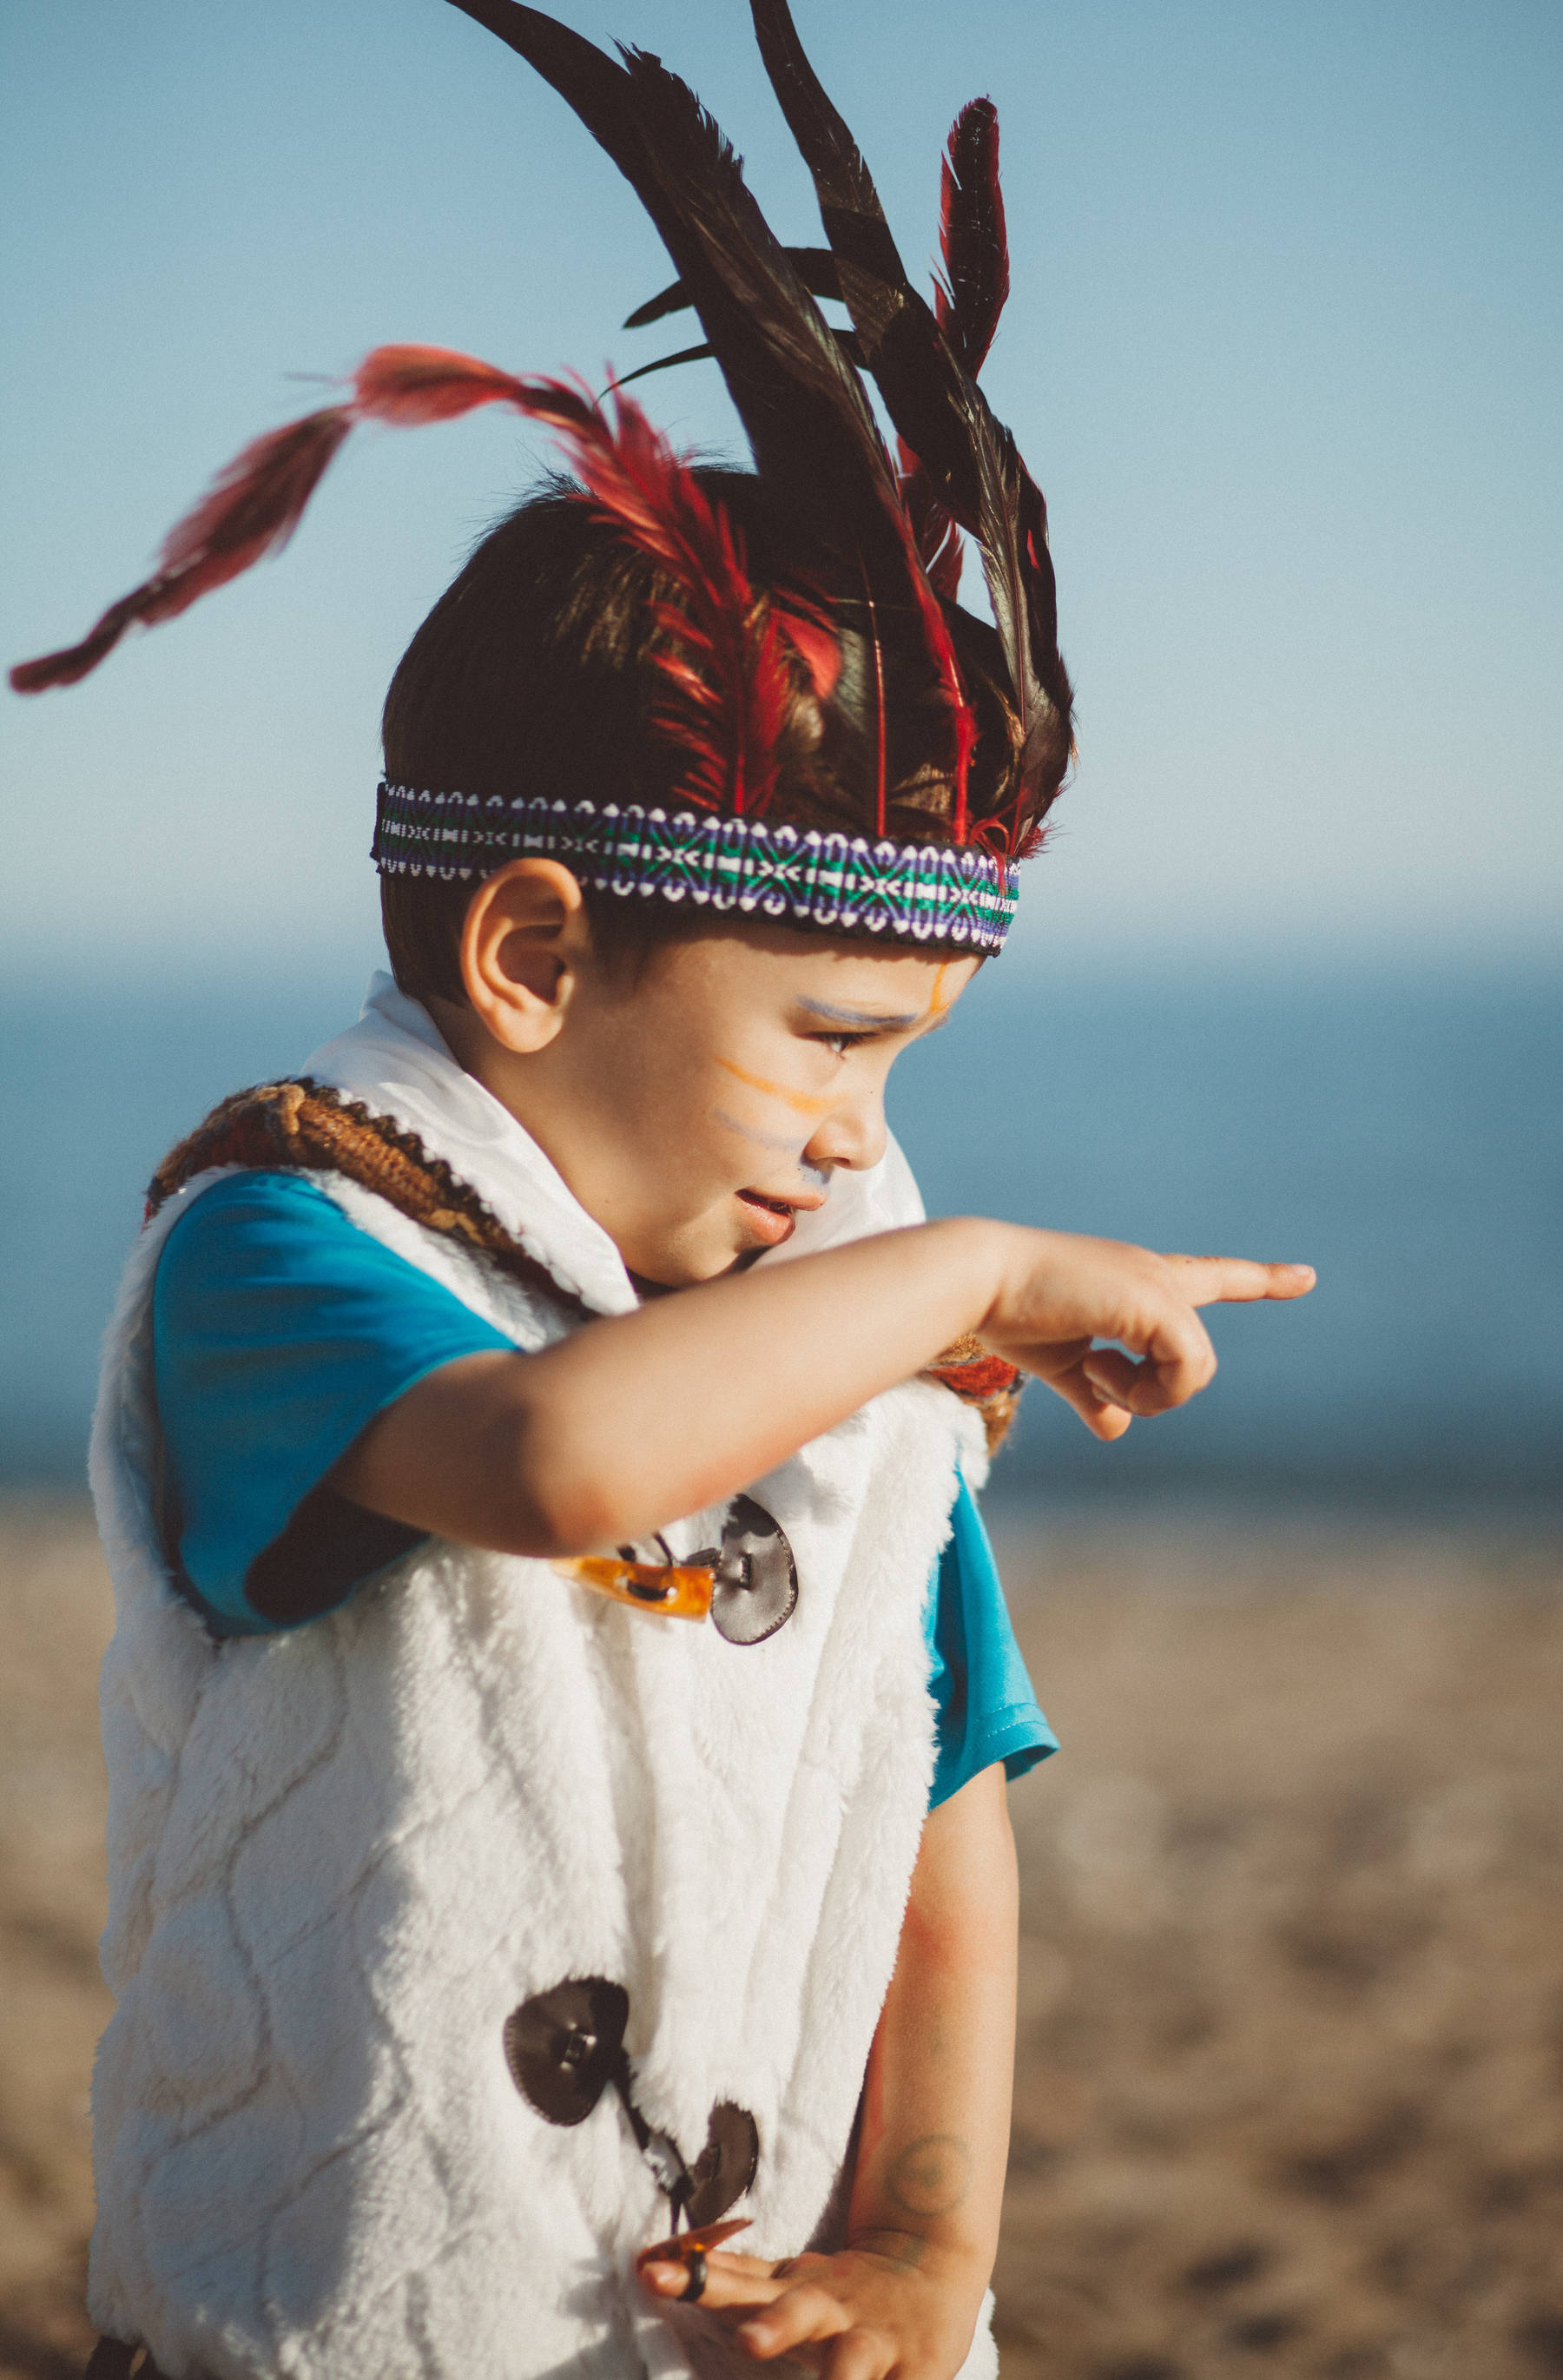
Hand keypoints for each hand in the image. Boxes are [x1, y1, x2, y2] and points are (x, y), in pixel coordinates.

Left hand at [639, 2231, 984, 2378]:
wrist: (931, 2263)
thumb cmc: (839, 2287)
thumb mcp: (785, 2276)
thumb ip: (731, 2277)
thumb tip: (651, 2265)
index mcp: (790, 2288)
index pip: (735, 2280)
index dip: (696, 2278)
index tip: (652, 2274)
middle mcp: (829, 2310)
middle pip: (797, 2311)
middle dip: (774, 2326)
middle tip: (750, 2341)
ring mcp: (873, 2340)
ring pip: (852, 2360)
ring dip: (838, 2379)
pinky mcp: (918, 2369)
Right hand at [978, 1227, 1313, 1441]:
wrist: (981, 1279)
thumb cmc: (1011, 1311)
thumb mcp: (1061, 1363)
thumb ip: (1094, 1394)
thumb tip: (1117, 1428)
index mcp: (1140, 1282)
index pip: (1212, 1278)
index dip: (1259, 1281)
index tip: (1305, 1277)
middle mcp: (1158, 1276)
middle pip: (1196, 1363)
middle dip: (1150, 1393)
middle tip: (1093, 1376)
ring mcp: (1159, 1286)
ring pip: (1195, 1373)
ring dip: (1141, 1392)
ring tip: (1090, 1366)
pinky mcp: (1156, 1302)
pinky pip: (1185, 1371)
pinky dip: (1141, 1388)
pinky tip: (1094, 1362)